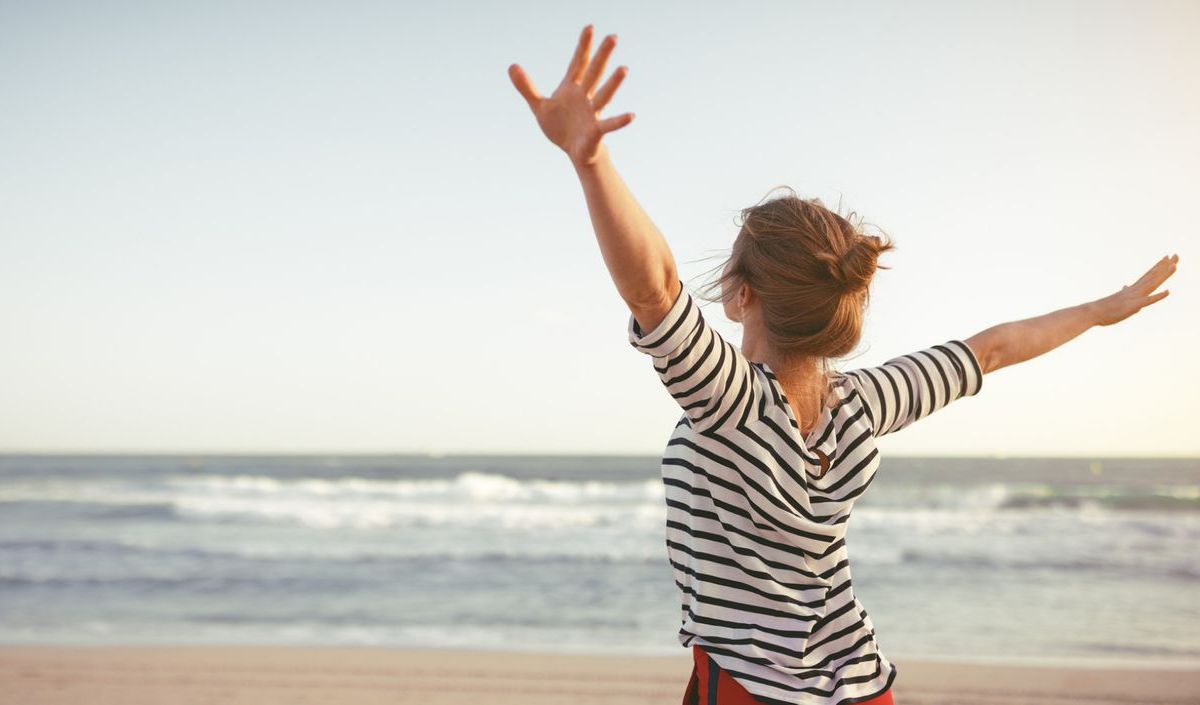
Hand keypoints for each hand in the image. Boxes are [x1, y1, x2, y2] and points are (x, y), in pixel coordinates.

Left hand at [508, 24, 634, 166]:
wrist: (573, 152)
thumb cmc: (560, 127)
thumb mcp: (539, 106)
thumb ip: (526, 87)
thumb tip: (511, 66)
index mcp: (572, 88)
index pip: (578, 63)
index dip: (583, 46)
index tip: (590, 27)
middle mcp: (585, 97)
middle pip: (594, 73)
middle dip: (602, 55)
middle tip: (613, 37)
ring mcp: (592, 113)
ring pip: (603, 95)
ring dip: (613, 83)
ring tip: (624, 69)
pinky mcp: (596, 130)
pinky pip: (609, 125)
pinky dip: (619, 121)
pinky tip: (631, 115)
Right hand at [1092, 254, 1178, 326]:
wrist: (1092, 312)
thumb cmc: (1103, 308)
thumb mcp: (1116, 298)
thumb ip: (1124, 292)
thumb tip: (1125, 286)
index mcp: (1132, 289)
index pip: (1148, 275)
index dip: (1158, 266)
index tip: (1167, 258)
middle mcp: (1135, 290)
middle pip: (1153, 276)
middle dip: (1165, 266)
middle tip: (1176, 255)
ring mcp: (1134, 297)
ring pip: (1152, 283)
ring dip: (1164, 275)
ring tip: (1174, 265)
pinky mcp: (1133, 306)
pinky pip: (1148, 300)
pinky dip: (1158, 296)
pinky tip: (1168, 291)